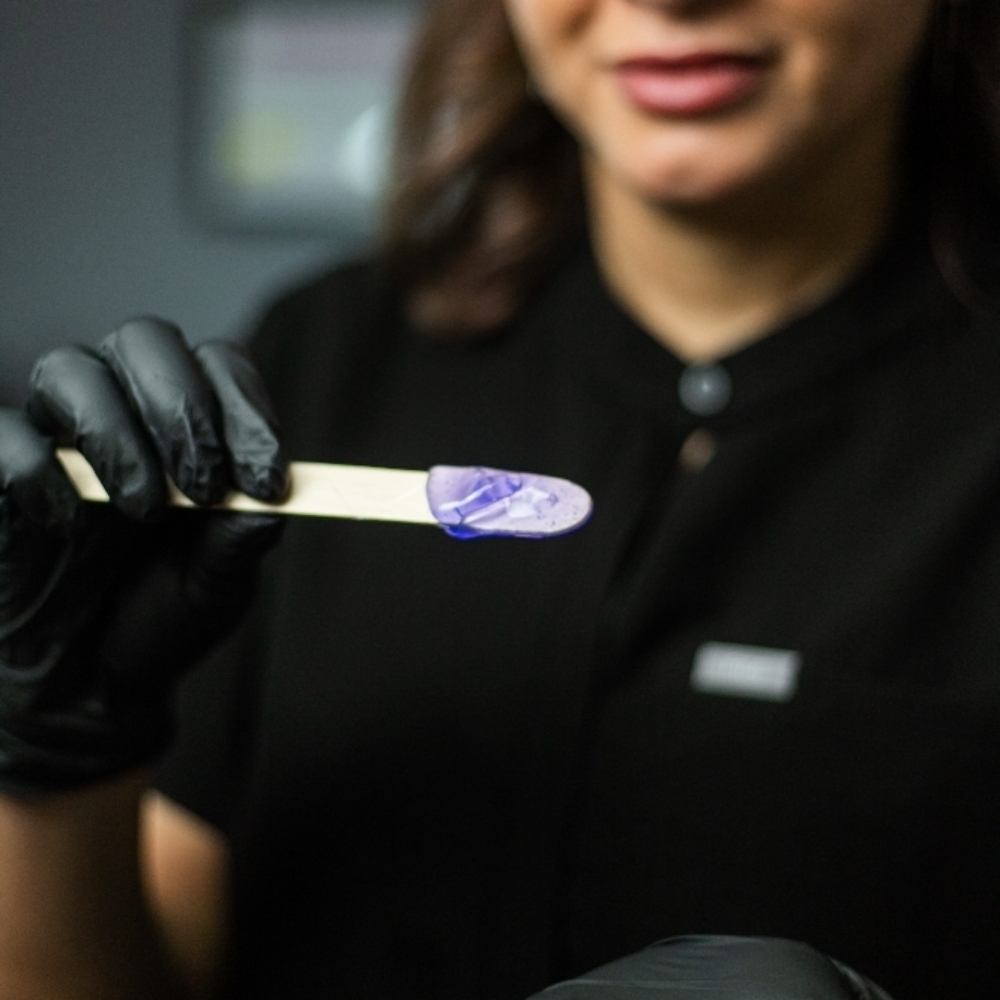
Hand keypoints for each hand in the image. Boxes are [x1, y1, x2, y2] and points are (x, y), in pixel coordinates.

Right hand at [0, 318, 288, 795]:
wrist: (89, 684)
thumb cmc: (162, 616)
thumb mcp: (217, 586)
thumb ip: (239, 543)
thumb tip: (267, 506)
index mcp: (190, 424)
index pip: (220, 364)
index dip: (248, 408)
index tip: (267, 479)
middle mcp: (124, 410)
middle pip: (146, 339)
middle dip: (183, 408)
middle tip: (205, 487)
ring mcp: (57, 436)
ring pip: (69, 368)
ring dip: (118, 434)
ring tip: (144, 511)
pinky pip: (3, 435)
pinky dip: (38, 470)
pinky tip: (67, 523)